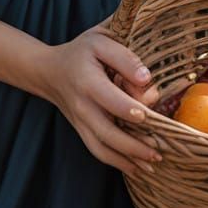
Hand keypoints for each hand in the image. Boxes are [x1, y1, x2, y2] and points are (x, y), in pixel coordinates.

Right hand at [37, 20, 163, 177]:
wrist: (50, 71)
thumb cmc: (81, 52)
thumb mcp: (100, 40)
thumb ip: (124, 56)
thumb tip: (146, 78)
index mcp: (87, 80)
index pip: (109, 98)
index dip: (128, 108)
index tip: (147, 114)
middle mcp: (82, 105)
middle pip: (107, 132)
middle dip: (133, 144)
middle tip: (158, 149)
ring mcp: (81, 122)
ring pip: (102, 148)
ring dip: (128, 159)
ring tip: (153, 162)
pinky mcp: (82, 131)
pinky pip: (99, 152)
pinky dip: (118, 162)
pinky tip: (138, 167)